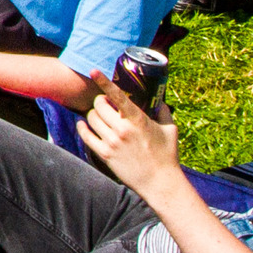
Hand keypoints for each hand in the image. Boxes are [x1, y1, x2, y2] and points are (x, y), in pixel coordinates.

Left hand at [77, 73, 180, 191]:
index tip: (93, 70)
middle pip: (99, 105)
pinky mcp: (105, 155)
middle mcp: (122, 129)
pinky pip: (86, 136)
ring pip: (91, 119)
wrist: (160, 182)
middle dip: (100, 102)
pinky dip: (82, 128)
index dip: (103, 81)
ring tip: (100, 117)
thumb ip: (163, 112)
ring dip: (93, 115)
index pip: (117, 96)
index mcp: (138, 120)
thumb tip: (159, 100)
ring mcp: (112, 142)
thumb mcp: (170, 129)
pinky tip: (83, 125)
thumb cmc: (167, 155)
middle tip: (105, 104)